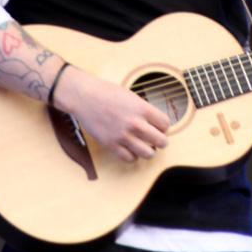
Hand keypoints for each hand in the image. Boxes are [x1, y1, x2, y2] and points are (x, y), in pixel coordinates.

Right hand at [54, 66, 169, 161]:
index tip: (158, 126)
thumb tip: (155, 123)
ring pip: (148, 154)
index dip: (163, 126)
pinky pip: (130, 159)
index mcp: (142, 108)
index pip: (165, 124)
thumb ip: (144, 110)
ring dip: (148, 150)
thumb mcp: (132, 96)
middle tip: (155, 138)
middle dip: (160, 140)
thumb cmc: (107, 93)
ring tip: (144, 144)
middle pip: (161, 141)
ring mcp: (123, 136)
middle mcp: (135, 123)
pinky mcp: (111, 145)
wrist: (85, 96)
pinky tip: (130, 148)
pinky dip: (132, 156)